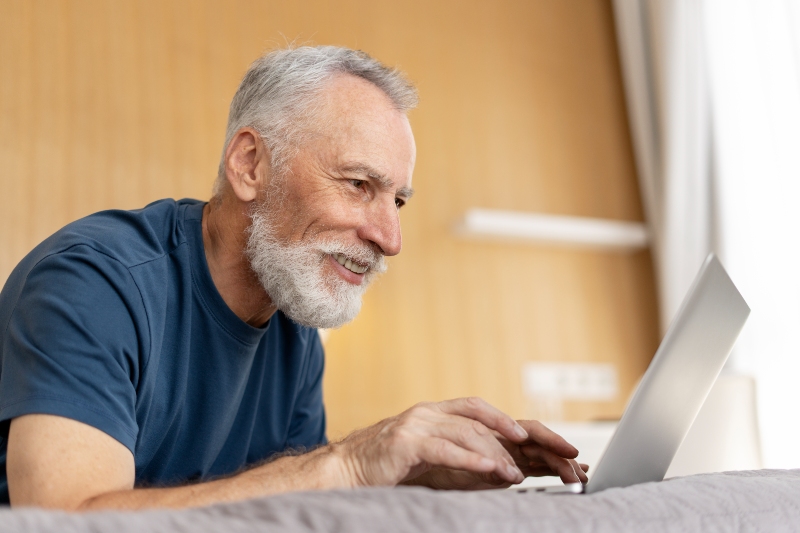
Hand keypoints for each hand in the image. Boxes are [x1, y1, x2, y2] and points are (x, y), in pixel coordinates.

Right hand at [332, 397, 531, 486]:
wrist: (345, 470)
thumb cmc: (384, 465)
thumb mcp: (423, 453)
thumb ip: (451, 451)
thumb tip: (488, 465)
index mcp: (430, 412)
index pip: (473, 406)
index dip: (500, 417)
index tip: (523, 434)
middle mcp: (424, 412)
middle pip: (475, 422)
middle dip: (503, 444)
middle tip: (521, 467)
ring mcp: (414, 425)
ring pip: (465, 434)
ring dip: (493, 455)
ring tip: (511, 474)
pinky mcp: (406, 443)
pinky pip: (445, 450)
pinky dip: (471, 460)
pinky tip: (488, 470)